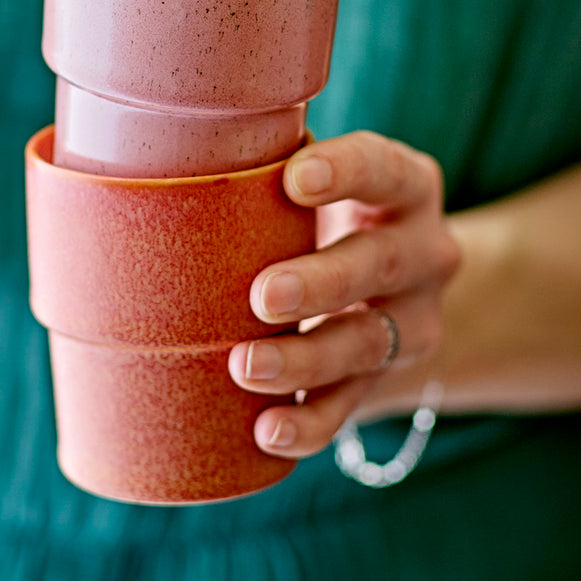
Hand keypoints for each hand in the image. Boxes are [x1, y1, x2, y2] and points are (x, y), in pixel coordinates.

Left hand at [229, 131, 461, 456]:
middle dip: (321, 282)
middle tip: (262, 294)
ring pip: (365, 344)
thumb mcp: (312, 181)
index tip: (294, 179)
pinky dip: (310, 425)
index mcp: (405, 186)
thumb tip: (157, 149)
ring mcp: (410, 323)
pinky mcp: (386, 381)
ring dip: (305, 360)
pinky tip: (268, 432)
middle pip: (381, 264)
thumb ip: (262, 163)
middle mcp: (423, 253)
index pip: (383, 169)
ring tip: (245, 367)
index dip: (345, 171)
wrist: (392, 291)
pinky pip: (351, 408)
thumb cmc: (320, 214)